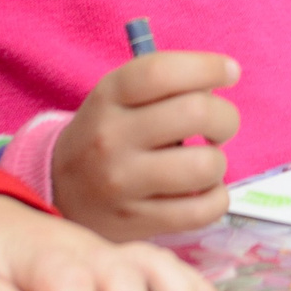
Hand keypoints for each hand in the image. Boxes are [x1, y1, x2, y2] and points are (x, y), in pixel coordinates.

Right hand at [49, 50, 240, 240]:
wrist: (60, 189)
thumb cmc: (109, 133)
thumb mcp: (120, 97)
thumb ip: (166, 83)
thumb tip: (224, 77)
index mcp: (109, 96)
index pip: (162, 71)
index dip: (207, 67)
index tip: (230, 72)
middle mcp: (111, 137)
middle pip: (196, 113)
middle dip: (225, 117)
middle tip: (219, 126)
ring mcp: (122, 184)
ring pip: (204, 166)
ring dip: (219, 162)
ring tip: (205, 162)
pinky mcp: (136, 223)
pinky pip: (202, 210)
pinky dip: (216, 198)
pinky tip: (204, 190)